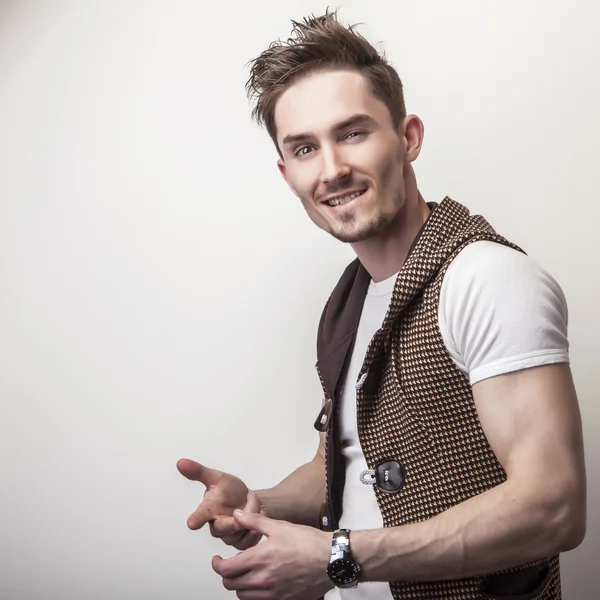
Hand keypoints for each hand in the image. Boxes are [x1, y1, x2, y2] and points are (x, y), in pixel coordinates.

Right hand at [177, 458, 262, 549]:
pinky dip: (255, 530)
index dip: (196, 519)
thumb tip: (180, 462)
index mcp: (207, 510)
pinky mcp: (240, 542)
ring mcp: (228, 536)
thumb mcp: (216, 477)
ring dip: (250, 518)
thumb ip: (199, 472)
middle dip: (233, 522)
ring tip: (251, 503)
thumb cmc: (228, 490)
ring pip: (238, 533)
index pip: (199, 516)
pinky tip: (256, 518)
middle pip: (222, 528)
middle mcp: (216, 525)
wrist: (246, 499)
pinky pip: (248, 541)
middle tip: (240, 511)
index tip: (191, 523)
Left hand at [212, 509, 333, 599]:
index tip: (217, 559)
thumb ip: (254, 521)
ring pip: (243, 596)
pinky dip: (254, 594)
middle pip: (231, 586)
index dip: (217, 565)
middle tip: (230, 565)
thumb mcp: (279, 526)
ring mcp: (273, 594)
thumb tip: (237, 514)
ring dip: (239, 586)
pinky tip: (261, 582)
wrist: (331, 560)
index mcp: (259, 559)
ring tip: (245, 573)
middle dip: (226, 575)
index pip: (226, 570)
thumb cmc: (308, 542)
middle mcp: (262, 580)